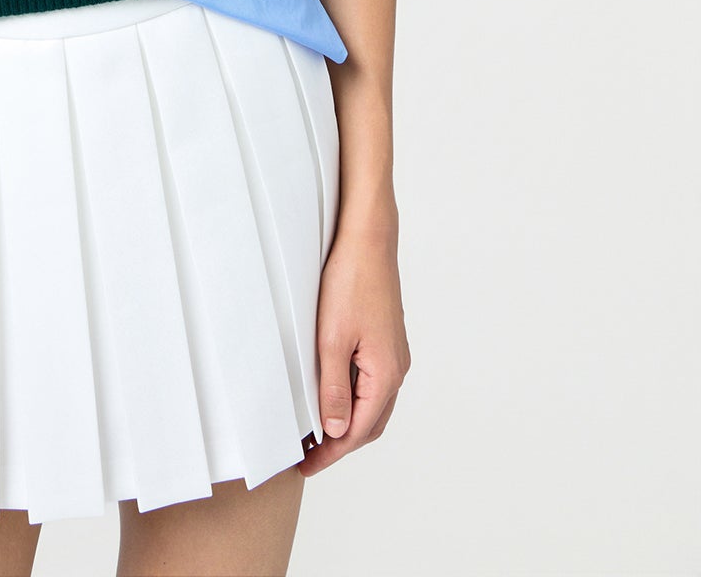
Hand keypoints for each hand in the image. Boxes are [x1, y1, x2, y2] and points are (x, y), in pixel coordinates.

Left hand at [298, 228, 410, 476]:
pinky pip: (372, 382)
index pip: (359, 430)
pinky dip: (353, 398)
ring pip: (373, 404)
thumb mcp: (332, 339)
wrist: (367, 240)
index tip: (307, 465)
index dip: (332, 452)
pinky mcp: (385, 339)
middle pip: (371, 423)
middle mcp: (396, 368)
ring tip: (316, 431)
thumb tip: (337, 431)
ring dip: (348, 421)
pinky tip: (332, 394)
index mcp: (386, 374)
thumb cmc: (350, 282)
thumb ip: (335, 388)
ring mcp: (393, 353)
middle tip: (309, 455)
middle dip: (341, 443)